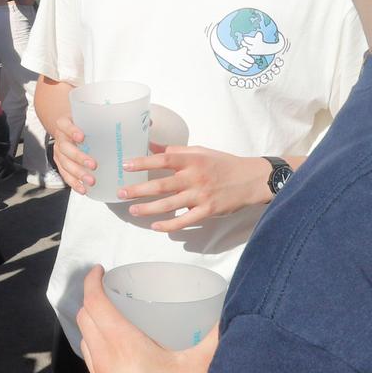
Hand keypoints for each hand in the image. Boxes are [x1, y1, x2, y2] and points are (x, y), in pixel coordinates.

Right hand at [48, 113, 97, 193]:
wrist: (68, 129)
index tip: (81, 137)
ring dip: (78, 173)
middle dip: (79, 157)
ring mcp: (59, 152)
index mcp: (65, 123)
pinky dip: (74, 183)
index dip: (71, 131)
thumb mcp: (90, 118)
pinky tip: (83, 189)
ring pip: (65, 164)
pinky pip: (65, 175)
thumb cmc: (83, 124)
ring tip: (91, 181)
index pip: (65, 125)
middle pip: (65, 148)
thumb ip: (105, 120)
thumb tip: (134, 122)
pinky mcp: (60, 164)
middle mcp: (60, 138)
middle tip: (93, 165)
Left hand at [78, 266, 219, 372]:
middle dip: (92, 299)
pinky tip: (119, 356)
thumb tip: (230, 311)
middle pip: (85, 319)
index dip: (93, 282)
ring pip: (86, 343)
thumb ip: (216, 335)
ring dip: (93, 324)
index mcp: (122, 345)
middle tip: (110, 290)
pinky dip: (98, 348)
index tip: (99, 270)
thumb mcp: (203, 368)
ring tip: (113, 319)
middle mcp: (104, 361)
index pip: (95, 302)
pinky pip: (93, 364)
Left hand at [118, 143, 270, 231]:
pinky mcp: (208, 211)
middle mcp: (194, 177)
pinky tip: (155, 226)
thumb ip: (176, 150)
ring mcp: (201, 195)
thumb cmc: (223, 163)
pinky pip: (185, 220)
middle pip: (161, 185)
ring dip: (148, 209)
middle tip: (121, 193)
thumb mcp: (200, 151)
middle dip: (138, 190)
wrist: (250, 179)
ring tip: (133, 210)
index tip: (126, 165)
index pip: (163, 159)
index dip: (143, 162)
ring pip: (169, 205)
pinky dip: (169, 225)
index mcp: (192, 160)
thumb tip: (151, 145)